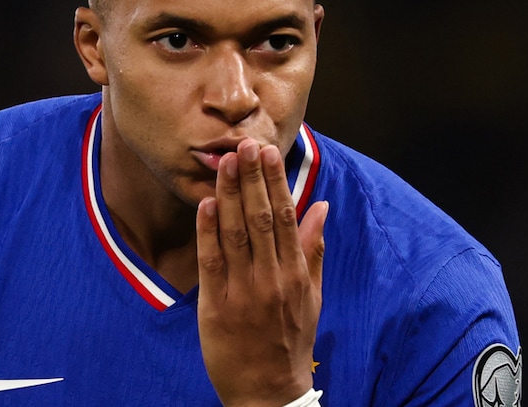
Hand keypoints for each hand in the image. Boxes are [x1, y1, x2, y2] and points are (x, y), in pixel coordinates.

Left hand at [196, 138, 327, 406]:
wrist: (268, 390)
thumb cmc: (290, 339)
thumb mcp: (312, 294)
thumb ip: (314, 249)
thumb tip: (321, 207)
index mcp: (296, 272)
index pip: (285, 216)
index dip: (275, 182)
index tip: (268, 152)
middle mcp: (272, 277)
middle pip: (260, 218)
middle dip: (252, 178)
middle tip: (244, 144)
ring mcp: (243, 291)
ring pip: (235, 233)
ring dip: (229, 194)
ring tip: (224, 162)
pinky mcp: (216, 305)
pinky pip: (212, 260)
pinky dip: (208, 230)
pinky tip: (206, 203)